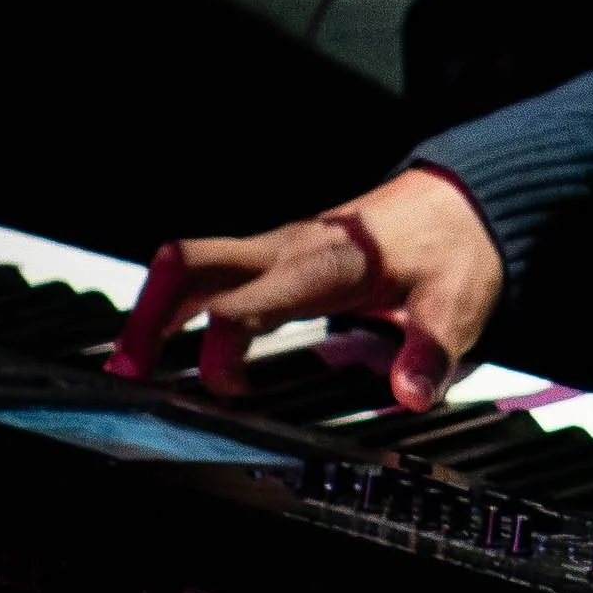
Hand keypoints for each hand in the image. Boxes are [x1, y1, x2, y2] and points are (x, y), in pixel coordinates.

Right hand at [107, 167, 505, 412]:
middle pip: (193, 264)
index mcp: (325, 262)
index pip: (250, 300)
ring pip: (195, 265)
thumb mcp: (457, 302)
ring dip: (156, 308)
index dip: (224, 347)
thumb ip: (431, 351)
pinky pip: (215, 271)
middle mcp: (289, 248)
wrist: (463, 198)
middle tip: (129, 371)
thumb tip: (410, 393)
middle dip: (150, 314)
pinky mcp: (280, 255)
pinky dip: (181, 301)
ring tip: (131, 366)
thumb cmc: (454, 246)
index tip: (226, 390)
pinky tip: (171, 339)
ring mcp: (279, 247)